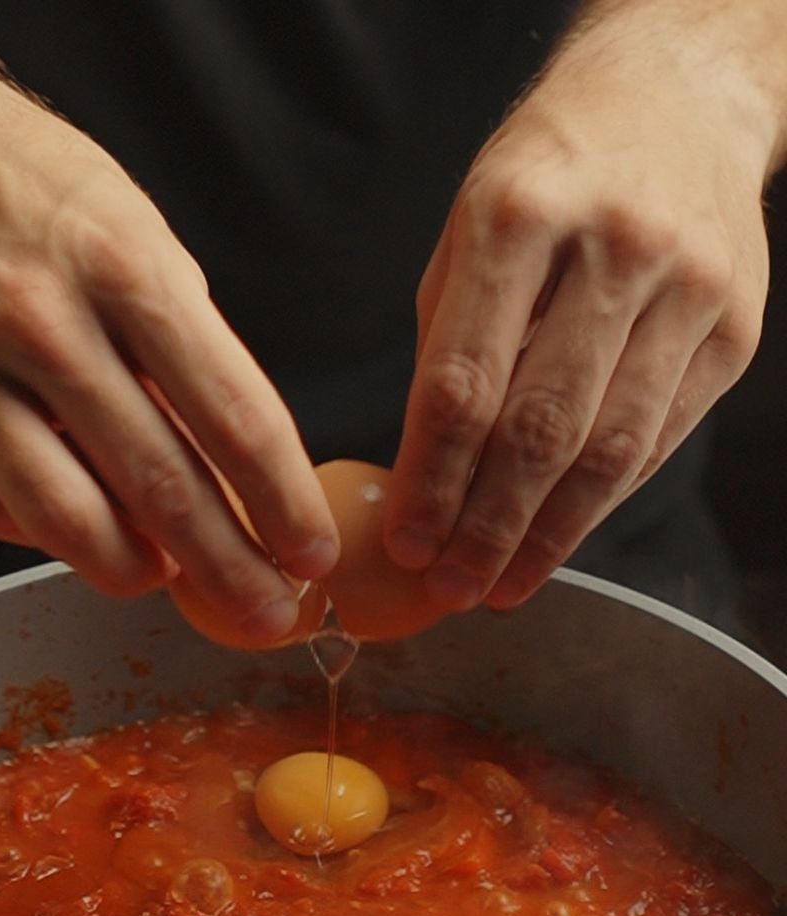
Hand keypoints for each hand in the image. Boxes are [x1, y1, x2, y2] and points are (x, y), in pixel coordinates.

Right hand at [0, 16, 338, 641]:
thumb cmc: (47, 204)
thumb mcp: (144, 246)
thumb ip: (189, 358)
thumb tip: (233, 472)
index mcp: (126, 269)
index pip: (233, 414)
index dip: (283, 500)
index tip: (313, 551)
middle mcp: (44, 323)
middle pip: (161, 483)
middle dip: (231, 566)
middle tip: (272, 610)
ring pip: (68, 517)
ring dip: (137, 571)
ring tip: (171, 579)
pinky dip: (51, 536)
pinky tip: (84, 528)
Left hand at [384, 5, 777, 610]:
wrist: (673, 101)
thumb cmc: (547, 171)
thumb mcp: (466, 231)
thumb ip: (449, 341)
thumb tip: (429, 465)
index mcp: (518, 218)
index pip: (463, 384)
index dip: (431, 480)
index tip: (408, 541)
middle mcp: (613, 251)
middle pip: (540, 431)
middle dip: (487, 527)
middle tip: (450, 587)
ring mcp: (687, 290)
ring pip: (609, 451)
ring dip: (548, 536)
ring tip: (501, 585)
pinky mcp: (733, 328)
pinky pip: (657, 439)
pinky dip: (602, 502)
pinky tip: (560, 537)